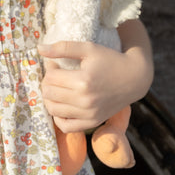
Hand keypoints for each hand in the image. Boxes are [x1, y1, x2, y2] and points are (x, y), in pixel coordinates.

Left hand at [38, 21, 153, 133]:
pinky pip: (66, 126)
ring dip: (50, 98)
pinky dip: (58, 117)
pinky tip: (62, 105)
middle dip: (47, 83)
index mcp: (83, 81)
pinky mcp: (92, 122)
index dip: (49, 69)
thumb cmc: (110, 60)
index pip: (50, 78)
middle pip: (49, 94)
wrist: (134, 78)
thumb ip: (63, 48)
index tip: (56, 64)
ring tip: (58, 88)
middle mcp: (85, 100)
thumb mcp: (88, 49)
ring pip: (53, 110)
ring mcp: (89, 114)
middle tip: (56, 76)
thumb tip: (39, 49)